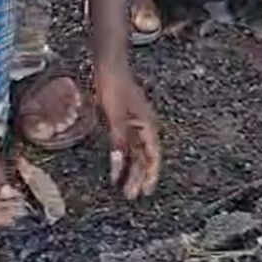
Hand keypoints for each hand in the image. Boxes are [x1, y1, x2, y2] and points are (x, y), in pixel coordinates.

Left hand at [94, 65, 160, 199]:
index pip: (152, 156)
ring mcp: (134, 123)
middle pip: (144, 157)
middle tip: (131, 195)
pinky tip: (117, 166)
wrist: (108, 65)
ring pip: (135, 152)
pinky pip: (126, 143)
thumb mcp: (115, 116)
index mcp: (147, 125)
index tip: (146, 190)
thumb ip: (118, 140)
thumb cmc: (115, 86)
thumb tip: (119, 164)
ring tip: (125, 187)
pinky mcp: (123, 120)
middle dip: (139, 177)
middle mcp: (144, 126)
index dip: (151, 174)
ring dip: (131, 169)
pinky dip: (122, 156)